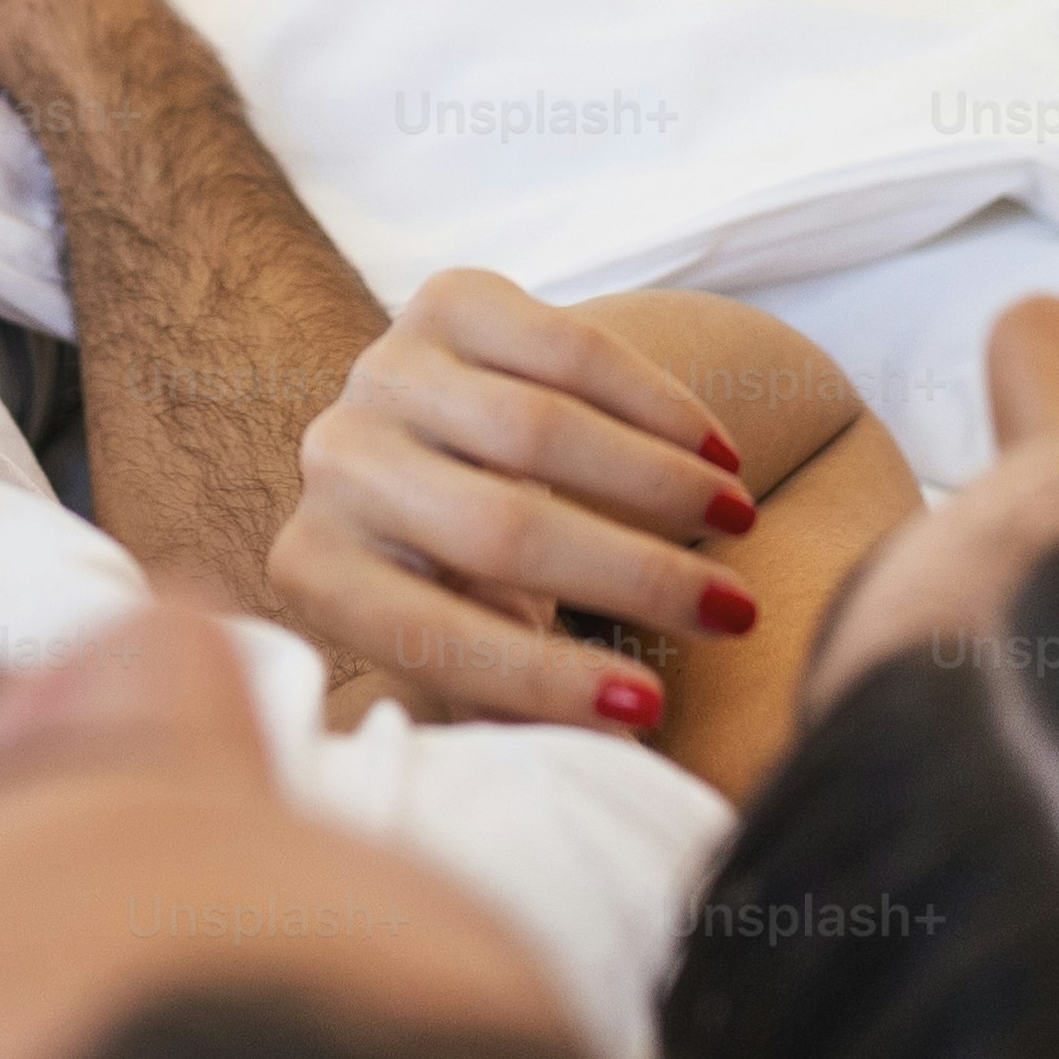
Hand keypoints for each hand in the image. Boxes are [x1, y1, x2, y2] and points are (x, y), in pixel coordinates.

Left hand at [269, 269, 766, 735]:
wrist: (444, 446)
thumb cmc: (465, 583)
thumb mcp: (468, 649)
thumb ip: (512, 707)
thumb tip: (617, 757)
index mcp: (315, 569)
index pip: (432, 636)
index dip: (543, 682)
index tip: (648, 712)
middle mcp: (331, 462)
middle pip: (498, 529)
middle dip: (633, 579)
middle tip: (739, 617)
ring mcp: (382, 369)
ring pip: (542, 431)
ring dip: (663, 485)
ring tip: (742, 525)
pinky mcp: (446, 301)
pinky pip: (571, 349)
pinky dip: (659, 404)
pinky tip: (720, 451)